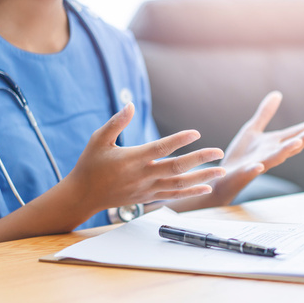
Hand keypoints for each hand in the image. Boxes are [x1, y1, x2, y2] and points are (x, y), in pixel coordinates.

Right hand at [66, 103, 226, 213]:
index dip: (179, 140)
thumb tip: (131, 104)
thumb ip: (116, 122)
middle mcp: (142, 175)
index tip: (196, 133)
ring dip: (203, 178)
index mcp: (131, 159)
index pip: (160, 148)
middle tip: (219, 152)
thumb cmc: (90, 165)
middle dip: (200, 160)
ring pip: (180, 184)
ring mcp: (147, 189)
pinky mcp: (149, 198)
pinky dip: (191, 192)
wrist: (82, 196)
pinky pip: (174, 196)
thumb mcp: (98, 139)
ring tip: (221, 170)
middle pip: (176, 168)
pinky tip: (207, 187)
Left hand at [210, 91, 303, 205]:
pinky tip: (259, 166)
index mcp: (274, 143)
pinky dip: (255, 169)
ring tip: (298, 143)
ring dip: (287, 151)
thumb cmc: (240, 155)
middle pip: (290, 146)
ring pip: (276, 158)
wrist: (223, 177)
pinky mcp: (243, 172)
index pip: (296, 133)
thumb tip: (278, 94)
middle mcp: (270, 153)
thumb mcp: (253, 130)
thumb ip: (265, 113)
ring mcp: (259, 163)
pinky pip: (251, 171)